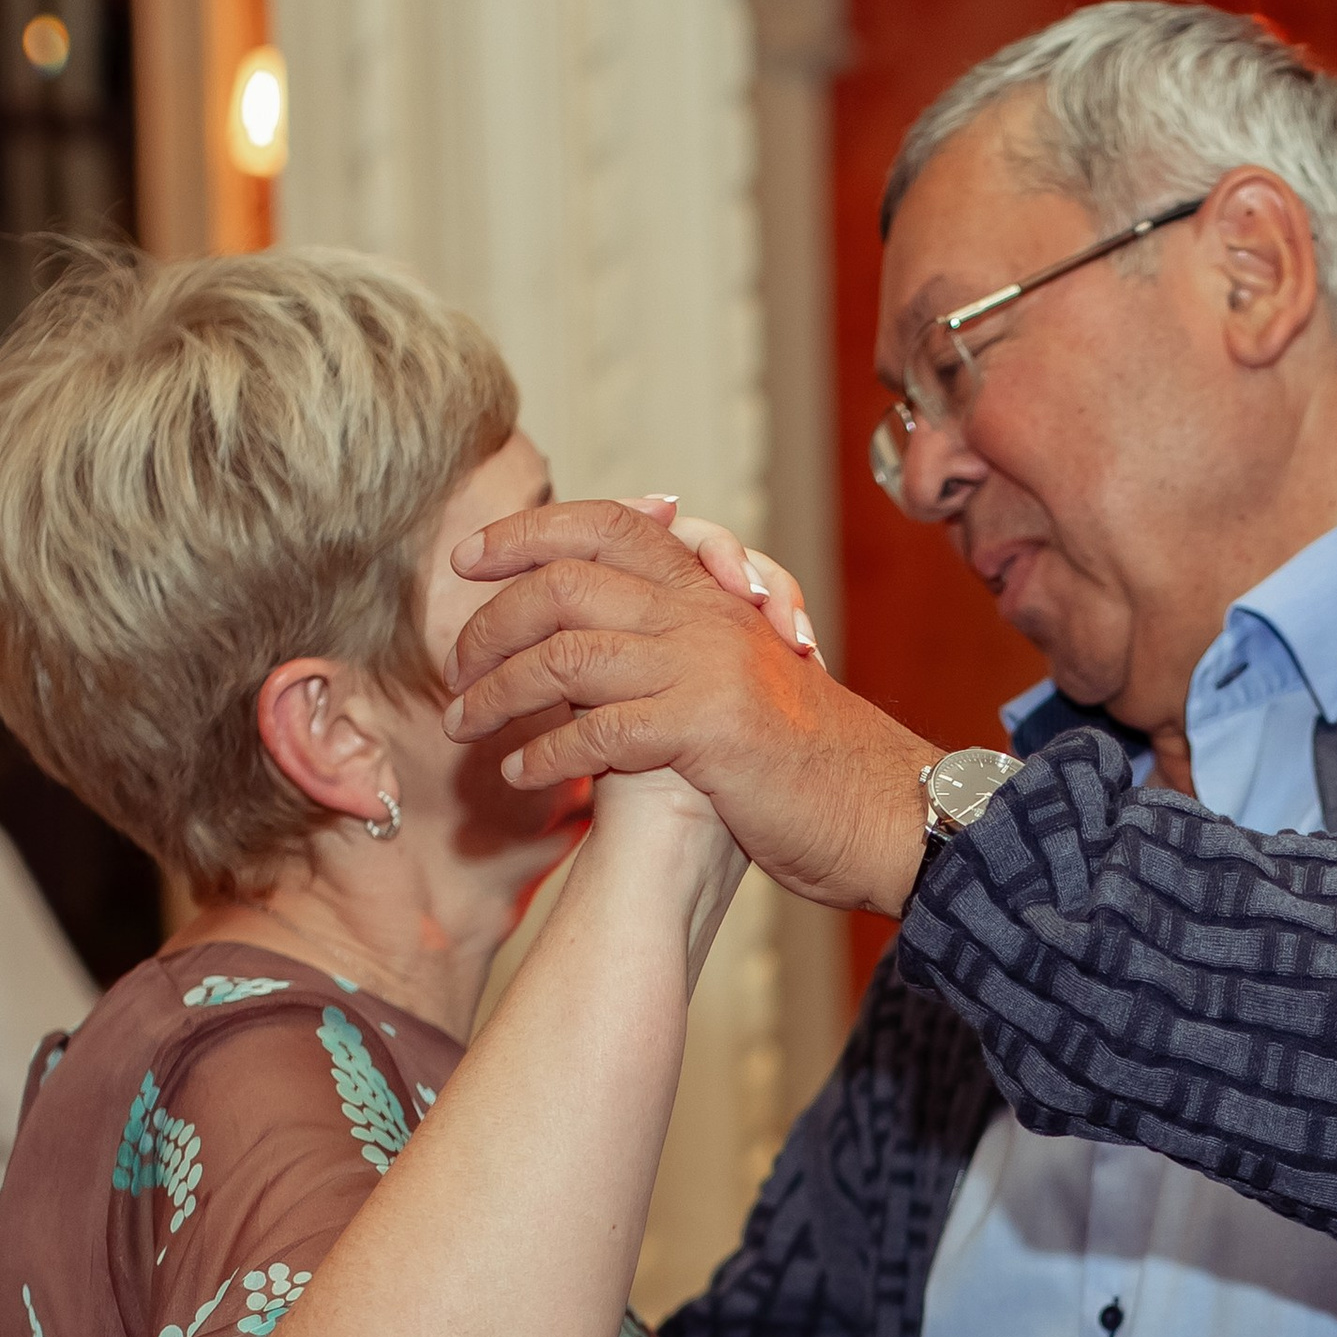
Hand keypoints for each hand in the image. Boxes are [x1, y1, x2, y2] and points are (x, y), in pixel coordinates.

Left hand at [443, 500, 936, 914]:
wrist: (885, 811)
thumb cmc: (804, 761)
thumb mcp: (737, 680)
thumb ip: (673, 648)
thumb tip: (584, 647)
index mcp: (710, 593)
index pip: (606, 525)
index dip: (528, 531)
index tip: (468, 560)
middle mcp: (705, 614)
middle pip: (564, 585)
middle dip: (491, 626)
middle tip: (452, 670)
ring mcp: (706, 668)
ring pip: (567, 656)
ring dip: (500, 694)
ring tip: (465, 728)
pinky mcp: (707, 730)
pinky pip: (600, 730)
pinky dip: (547, 754)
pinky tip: (520, 777)